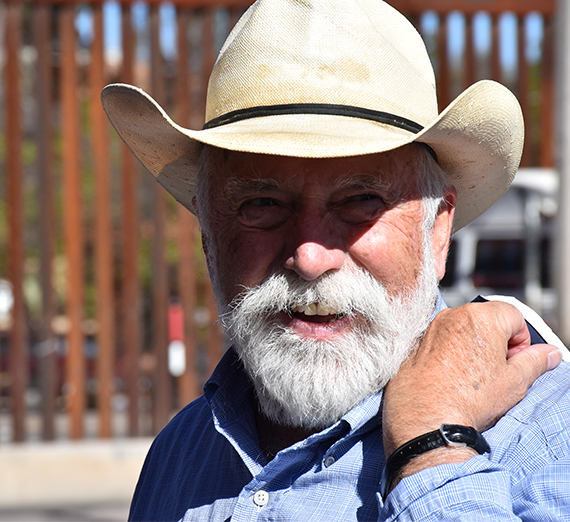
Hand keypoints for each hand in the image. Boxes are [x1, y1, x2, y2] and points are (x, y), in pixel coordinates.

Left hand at [382, 301, 561, 483]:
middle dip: (497, 342)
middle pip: (487, 320)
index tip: (514, 360)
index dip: (520, 340)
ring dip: (473, 347)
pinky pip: (442, 340)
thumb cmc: (469, 399)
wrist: (427, 418)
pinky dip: (451, 352)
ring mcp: (432, 327)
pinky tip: (453, 376)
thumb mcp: (514, 381)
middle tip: (496, 371)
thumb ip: (535, 361)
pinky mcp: (418, 341)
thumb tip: (549, 354)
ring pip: (463, 330)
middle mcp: (453, 315)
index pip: (513, 315)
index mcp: (481, 317)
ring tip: (473, 377)